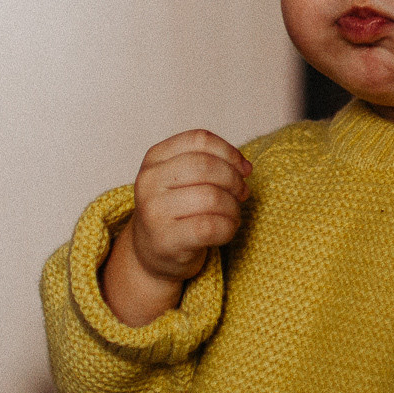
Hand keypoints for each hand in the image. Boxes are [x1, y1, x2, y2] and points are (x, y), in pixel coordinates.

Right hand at [100, 130, 251, 325]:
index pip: (199, 139)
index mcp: (154, 158)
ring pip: (212, 197)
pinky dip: (228, 227)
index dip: (229, 152)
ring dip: (233, 207)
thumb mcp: (184, 178)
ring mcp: (154, 211)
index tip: (243, 169)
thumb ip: (212, 163)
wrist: (152, 253)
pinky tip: (227, 229)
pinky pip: (211, 227)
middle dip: (234, 180)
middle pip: (206, 166)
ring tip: (233, 214)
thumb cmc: (177, 210)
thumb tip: (245, 168)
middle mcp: (148, 181)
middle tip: (242, 193)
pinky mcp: (165, 240)